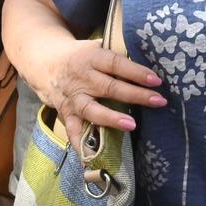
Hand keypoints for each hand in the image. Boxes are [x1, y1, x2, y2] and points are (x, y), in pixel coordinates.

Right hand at [24, 37, 167, 151]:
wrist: (46, 63)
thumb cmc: (82, 56)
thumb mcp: (96, 47)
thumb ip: (117, 56)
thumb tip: (147, 64)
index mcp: (91, 58)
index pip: (116, 63)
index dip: (136, 71)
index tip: (156, 80)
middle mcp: (82, 78)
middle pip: (109, 87)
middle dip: (135, 95)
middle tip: (158, 101)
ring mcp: (73, 98)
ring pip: (91, 109)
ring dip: (111, 118)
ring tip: (132, 125)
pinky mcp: (66, 114)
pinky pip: (73, 131)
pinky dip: (81, 145)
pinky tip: (92, 157)